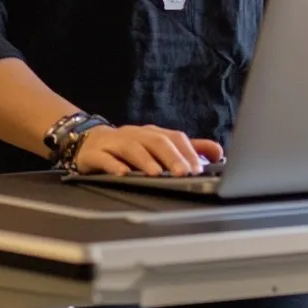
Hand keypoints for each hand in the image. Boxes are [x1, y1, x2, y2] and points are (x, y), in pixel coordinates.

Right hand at [74, 123, 223, 176]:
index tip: (200, 168)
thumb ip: (187, 149)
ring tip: (156, 173)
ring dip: (145, 160)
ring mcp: (115, 142)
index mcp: (151, 133)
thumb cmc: (128, 146)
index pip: (173, 137)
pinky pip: (104, 157)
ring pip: (132, 147)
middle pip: (155, 141)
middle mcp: (135, 134)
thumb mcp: (158, 145)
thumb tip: (218, 152)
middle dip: (171, 157)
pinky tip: (122, 174)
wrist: (89, 141)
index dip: (187, 151)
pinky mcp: (95, 153)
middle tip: (184, 173)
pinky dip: (113, 165)